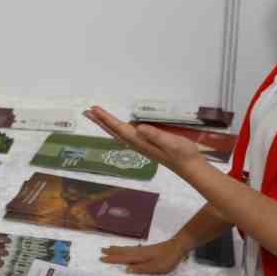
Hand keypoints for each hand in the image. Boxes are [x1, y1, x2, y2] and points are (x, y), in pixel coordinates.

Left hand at [83, 106, 206, 177]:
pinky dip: (117, 129)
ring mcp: (141, 145)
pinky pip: (126, 136)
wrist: (189, 166)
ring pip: (118, 133)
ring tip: (96, 117)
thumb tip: (138, 128)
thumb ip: (155, 135)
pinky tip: (117, 129)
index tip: (94, 109)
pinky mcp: (146, 145)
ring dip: (106, 125)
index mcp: (140, 141)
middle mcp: (137, 144)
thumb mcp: (171, 142)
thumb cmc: (182, 153)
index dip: (106, 118)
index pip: (119, 128)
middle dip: (100, 121)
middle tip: (86, 111)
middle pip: (114, 131)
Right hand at [100, 236, 191, 274]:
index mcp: (140, 257)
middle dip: (112, 252)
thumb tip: (127, 269)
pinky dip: (125, 249)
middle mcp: (139, 252)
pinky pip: (132, 249)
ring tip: (109, 248)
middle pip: (123, 252)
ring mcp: (143, 250)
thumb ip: (142, 268)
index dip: (113, 259)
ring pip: (127, 249)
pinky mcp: (148, 249)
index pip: (123, 258)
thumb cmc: (168, 258)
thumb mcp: (156, 267)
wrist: (177, 246)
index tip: (102, 258)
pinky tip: (126, 250)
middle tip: (101, 250)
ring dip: (118, 249)